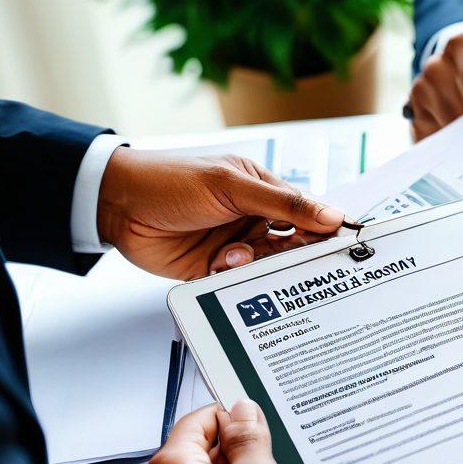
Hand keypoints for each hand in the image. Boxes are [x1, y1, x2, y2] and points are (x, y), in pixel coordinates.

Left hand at [97, 147, 345, 279]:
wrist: (116, 205)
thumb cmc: (172, 181)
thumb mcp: (232, 186)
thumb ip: (283, 203)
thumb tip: (333, 215)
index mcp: (262, 190)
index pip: (307, 212)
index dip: (326, 228)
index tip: (346, 244)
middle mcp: (253, 218)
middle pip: (293, 244)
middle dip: (296, 254)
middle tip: (301, 262)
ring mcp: (235, 244)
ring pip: (268, 266)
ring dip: (259, 263)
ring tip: (238, 255)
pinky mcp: (215, 269)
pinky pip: (240, 282)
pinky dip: (235, 276)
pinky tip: (221, 263)